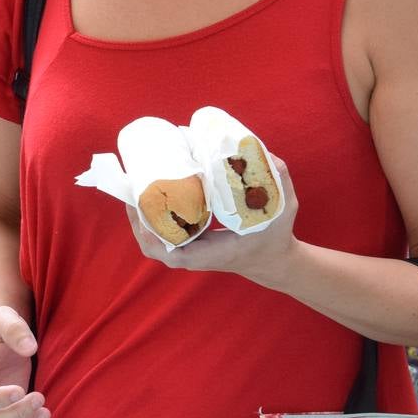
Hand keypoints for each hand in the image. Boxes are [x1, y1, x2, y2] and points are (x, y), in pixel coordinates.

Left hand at [132, 155, 302, 288]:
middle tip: (133, 187)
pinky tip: (150, 197)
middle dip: (138, 219)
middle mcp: (196, 256)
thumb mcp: (284, 209)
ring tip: (135, 188)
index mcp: (213, 253)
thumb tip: (268, 156)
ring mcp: (192, 252)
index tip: (141, 210)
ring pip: (155, 241)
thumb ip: (280, 182)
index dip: (151, 234)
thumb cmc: (276, 237)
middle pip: (153, 245)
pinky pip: (164, 236)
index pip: (172, 254)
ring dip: (141, 218)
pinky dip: (152, 220)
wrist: (274, 261)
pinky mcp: (192, 244)